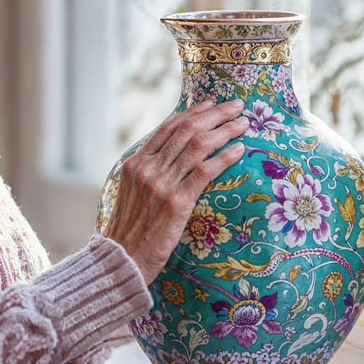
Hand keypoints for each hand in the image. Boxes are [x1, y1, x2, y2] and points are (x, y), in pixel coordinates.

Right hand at [102, 99, 247, 285]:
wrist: (121, 260)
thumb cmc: (129, 233)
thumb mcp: (131, 195)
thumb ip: (148, 176)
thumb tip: (170, 163)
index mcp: (135, 164)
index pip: (167, 128)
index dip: (191, 113)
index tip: (209, 104)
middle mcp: (147, 168)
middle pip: (186, 131)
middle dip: (214, 114)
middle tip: (235, 106)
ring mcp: (161, 184)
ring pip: (198, 146)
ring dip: (224, 130)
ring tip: (243, 123)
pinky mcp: (176, 202)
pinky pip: (205, 171)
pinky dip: (224, 156)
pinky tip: (239, 149)